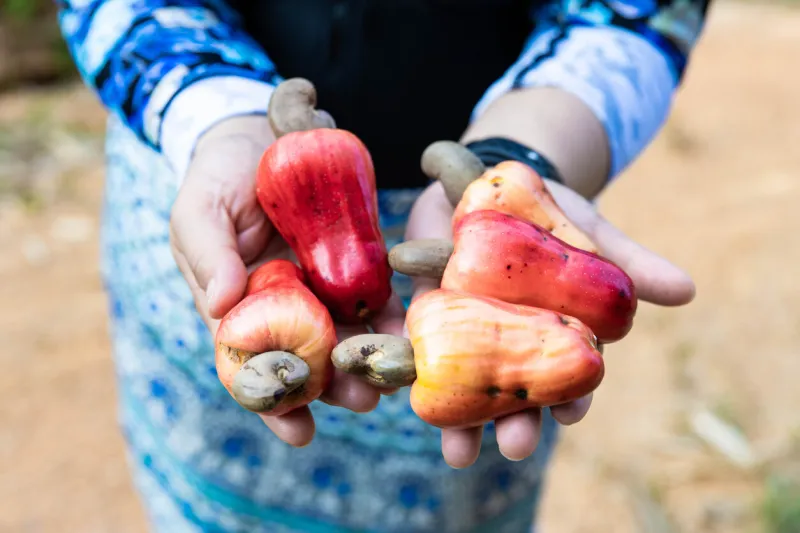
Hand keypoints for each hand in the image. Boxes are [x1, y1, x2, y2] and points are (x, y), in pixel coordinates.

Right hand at [169, 115, 396, 446]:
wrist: (258, 134)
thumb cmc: (217, 177)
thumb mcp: (200, 211)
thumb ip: (208, 255)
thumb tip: (218, 306)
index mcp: (238, 308)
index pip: (254, 367)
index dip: (274, 402)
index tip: (299, 432)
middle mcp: (283, 307)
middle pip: (310, 358)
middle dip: (336, 384)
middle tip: (364, 401)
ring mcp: (320, 286)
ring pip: (346, 332)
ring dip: (369, 356)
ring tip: (394, 377)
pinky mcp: (352, 260)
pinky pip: (374, 293)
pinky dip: (391, 313)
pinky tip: (411, 328)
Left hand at [404, 180, 695, 467]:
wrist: (491, 181)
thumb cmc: (549, 216)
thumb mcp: (591, 235)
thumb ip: (630, 263)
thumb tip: (687, 290)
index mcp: (551, 334)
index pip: (564, 378)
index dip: (570, 400)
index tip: (570, 416)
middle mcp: (506, 341)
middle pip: (513, 393)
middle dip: (515, 423)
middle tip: (515, 448)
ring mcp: (464, 327)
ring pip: (463, 382)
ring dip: (459, 418)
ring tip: (458, 451)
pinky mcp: (426, 306)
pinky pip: (415, 338)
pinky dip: (412, 359)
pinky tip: (409, 384)